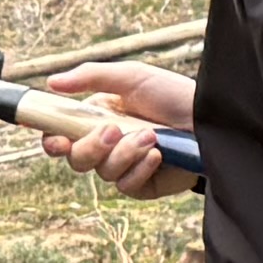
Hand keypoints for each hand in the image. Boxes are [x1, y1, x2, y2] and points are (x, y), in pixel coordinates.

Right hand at [41, 59, 198, 200]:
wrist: (211, 121)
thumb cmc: (173, 95)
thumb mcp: (132, 77)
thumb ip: (91, 77)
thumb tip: (52, 82)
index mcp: (97, 119)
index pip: (62, 135)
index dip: (53, 140)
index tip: (56, 139)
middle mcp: (107, 145)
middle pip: (77, 159)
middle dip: (91, 147)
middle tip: (112, 131)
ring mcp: (124, 167)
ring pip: (103, 172)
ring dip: (126, 153)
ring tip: (151, 136)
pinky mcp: (143, 185)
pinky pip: (127, 185)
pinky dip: (140, 168)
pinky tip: (158, 154)